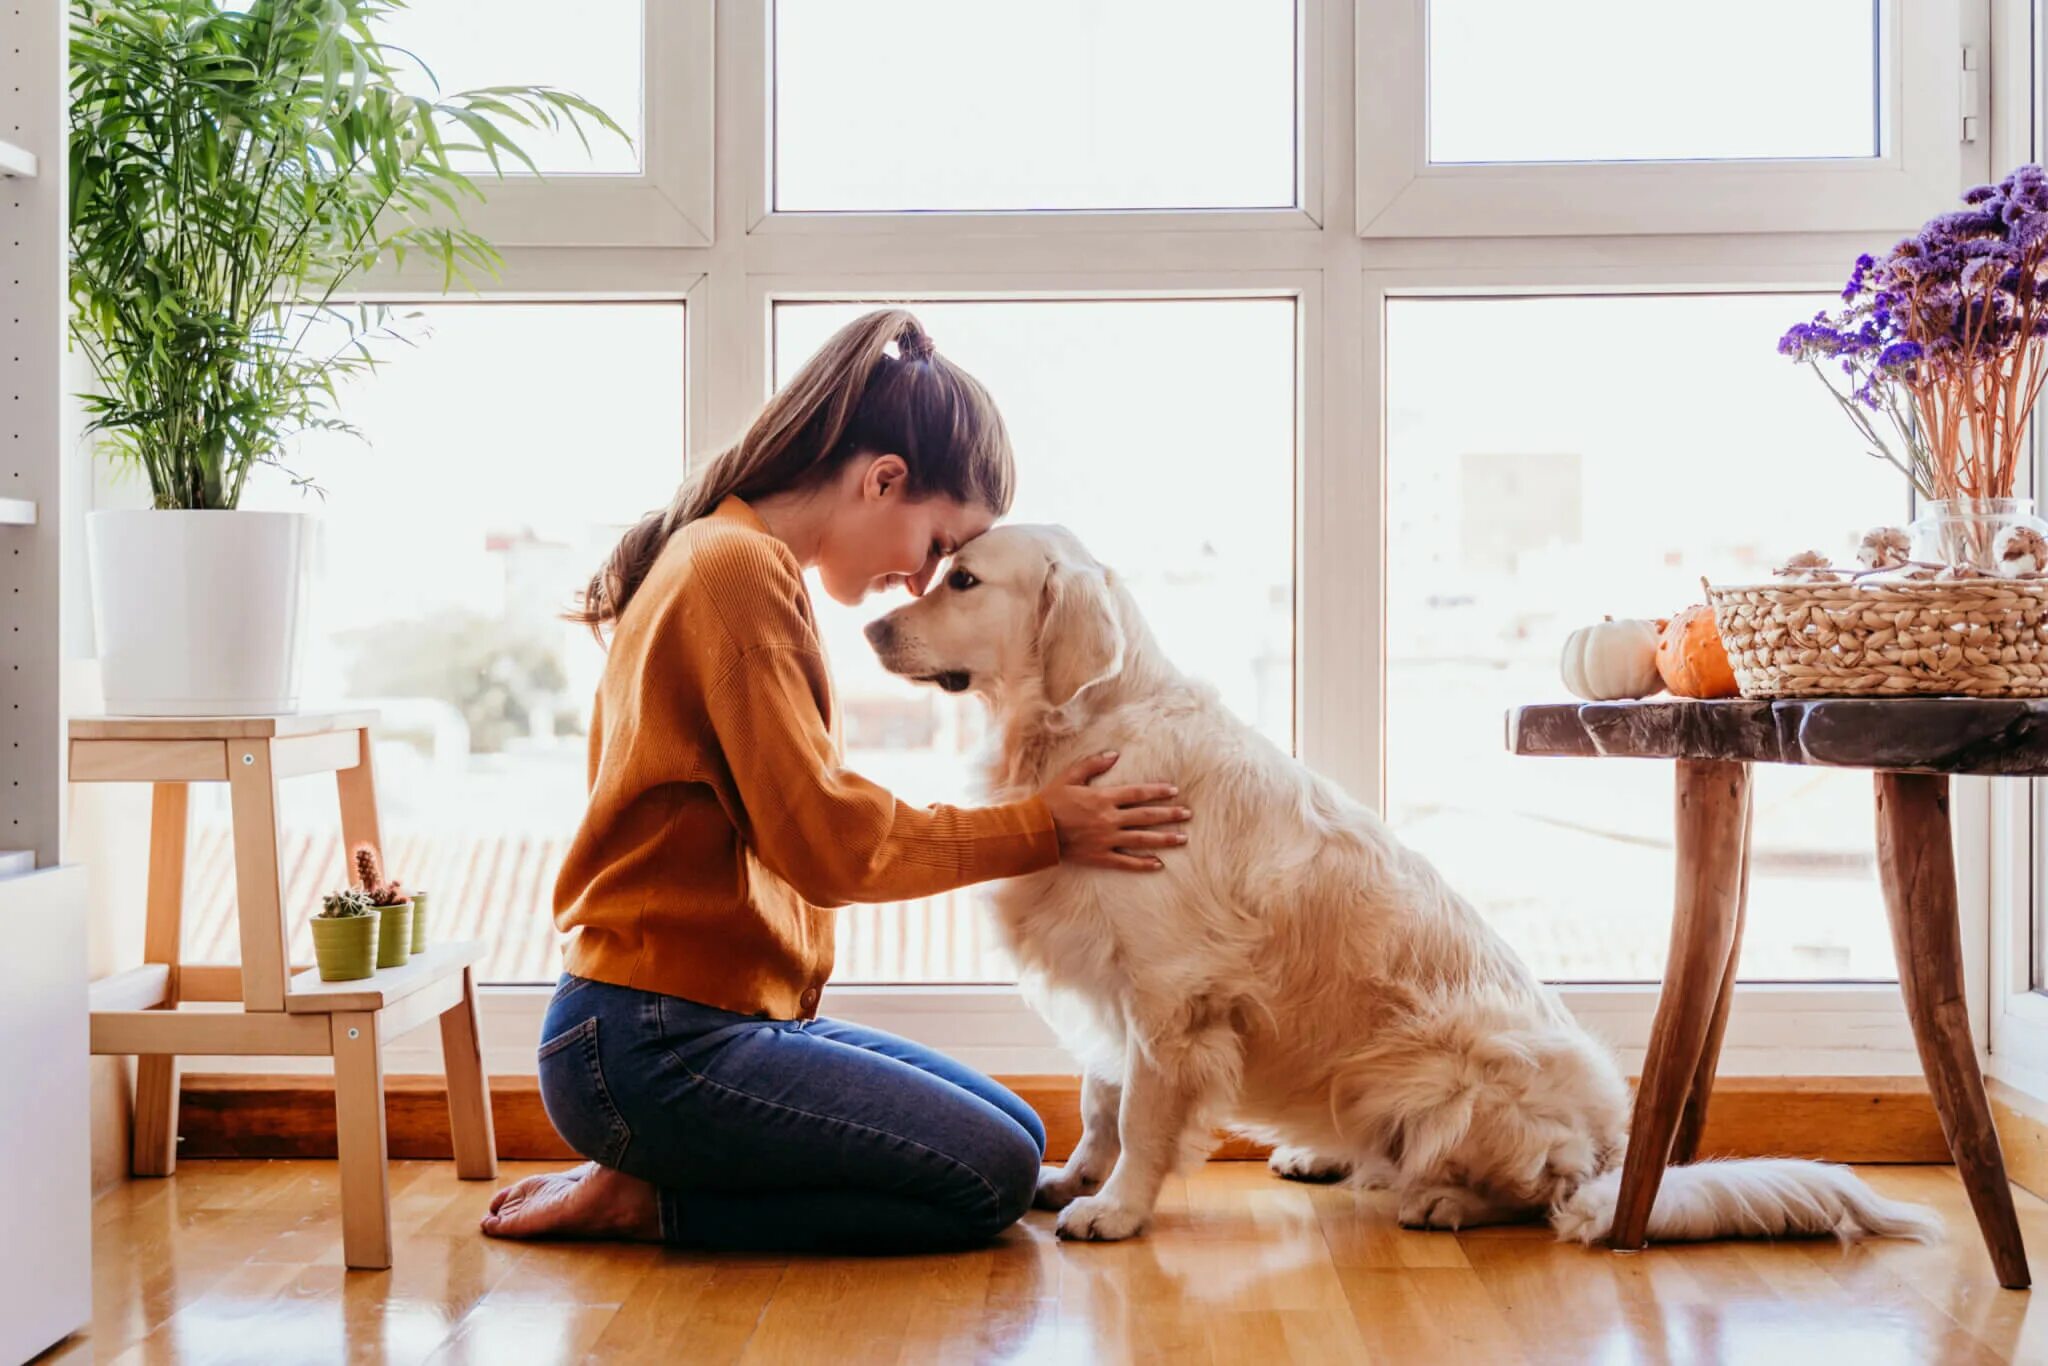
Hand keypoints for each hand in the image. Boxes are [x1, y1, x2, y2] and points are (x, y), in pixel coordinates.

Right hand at [1038, 751, 1189, 871]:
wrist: (1035, 830)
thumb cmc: (1050, 801)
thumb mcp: (1069, 776)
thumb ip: (1092, 764)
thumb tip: (1114, 754)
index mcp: (1103, 798)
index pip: (1137, 793)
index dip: (1157, 792)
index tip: (1174, 791)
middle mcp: (1109, 819)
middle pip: (1146, 816)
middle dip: (1169, 815)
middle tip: (1188, 814)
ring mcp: (1106, 839)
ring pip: (1142, 839)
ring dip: (1164, 839)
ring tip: (1183, 838)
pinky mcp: (1100, 856)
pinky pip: (1126, 861)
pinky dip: (1142, 863)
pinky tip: (1158, 864)